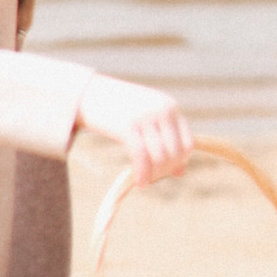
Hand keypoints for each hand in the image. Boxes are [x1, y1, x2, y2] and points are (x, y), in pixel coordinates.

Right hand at [78, 76, 192, 184]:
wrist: (89, 93)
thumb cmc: (119, 109)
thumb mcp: (147, 121)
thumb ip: (165, 142)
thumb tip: (181, 172)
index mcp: (170, 107)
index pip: (188, 144)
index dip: (179, 161)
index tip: (165, 170)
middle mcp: (162, 110)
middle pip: (175, 153)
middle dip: (164, 170)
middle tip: (151, 178)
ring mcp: (145, 117)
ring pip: (160, 157)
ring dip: (153, 174)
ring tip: (144, 180)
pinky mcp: (128, 125)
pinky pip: (141, 157)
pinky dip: (143, 174)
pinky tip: (139, 183)